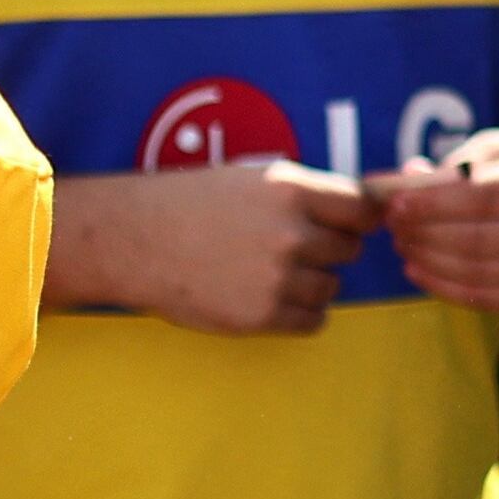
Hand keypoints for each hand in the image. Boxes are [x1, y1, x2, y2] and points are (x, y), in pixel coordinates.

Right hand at [58, 163, 373, 334]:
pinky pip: (312, 320)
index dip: (360, 218)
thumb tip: (366, 203)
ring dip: (311, 282)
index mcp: (293, 191)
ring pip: (331, 286)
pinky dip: (298, 313)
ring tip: (269, 272)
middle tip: (289, 247)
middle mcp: (291, 234)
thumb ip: (308, 192)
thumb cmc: (191, 203)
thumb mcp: (254, 178)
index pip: (364, 209)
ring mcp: (277, 278)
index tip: (350, 223)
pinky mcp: (260, 315)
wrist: (132, 241)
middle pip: (349, 250)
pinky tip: (269, 298)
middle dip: (328, 249)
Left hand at [365, 129, 498, 313]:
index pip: (485, 197)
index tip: (394, 205)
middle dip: (424, 235)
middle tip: (393, 226)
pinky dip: (444, 287)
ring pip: (478, 272)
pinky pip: (486, 297)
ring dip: (428, 261)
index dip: (433, 205)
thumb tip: (401, 181)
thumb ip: (457, 163)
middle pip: (477, 240)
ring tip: (404, 245)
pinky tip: (420, 270)